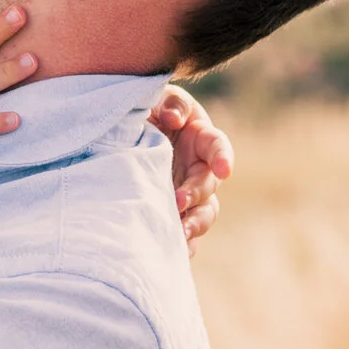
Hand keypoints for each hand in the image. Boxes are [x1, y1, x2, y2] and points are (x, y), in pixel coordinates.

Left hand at [149, 85, 233, 253]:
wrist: (124, 134)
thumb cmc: (146, 110)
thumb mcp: (156, 97)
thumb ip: (170, 104)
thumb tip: (175, 120)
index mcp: (201, 138)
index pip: (219, 147)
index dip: (223, 158)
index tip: (224, 169)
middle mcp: (199, 169)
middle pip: (209, 187)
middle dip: (196, 195)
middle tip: (178, 201)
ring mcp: (188, 193)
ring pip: (202, 215)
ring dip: (192, 225)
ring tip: (178, 234)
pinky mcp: (174, 212)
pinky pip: (185, 234)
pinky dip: (182, 244)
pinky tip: (172, 251)